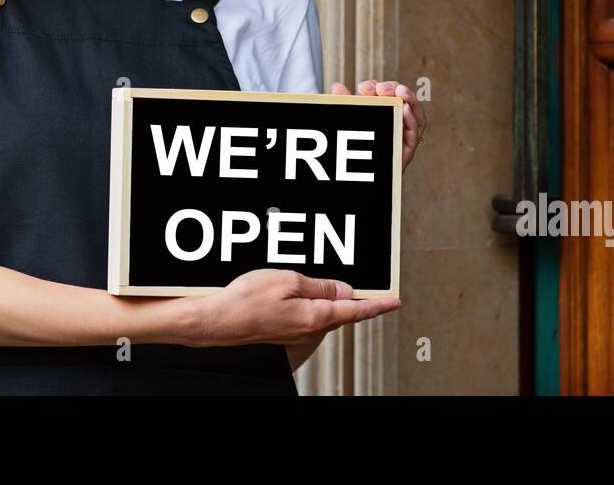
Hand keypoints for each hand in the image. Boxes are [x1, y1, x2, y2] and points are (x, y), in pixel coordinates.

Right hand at [186, 269, 399, 347]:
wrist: (218, 321)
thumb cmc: (246, 299)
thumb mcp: (289, 281)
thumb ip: (320, 286)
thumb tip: (346, 291)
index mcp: (315, 316)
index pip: (356, 310)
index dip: (378, 305)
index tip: (395, 301)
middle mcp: (309, 329)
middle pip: (343, 314)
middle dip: (359, 302)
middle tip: (375, 292)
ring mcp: (296, 333)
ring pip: (327, 316)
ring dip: (338, 304)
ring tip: (343, 291)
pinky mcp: (284, 332)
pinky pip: (311, 318)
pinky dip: (319, 307)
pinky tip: (313, 298)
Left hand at [330, 78, 427, 172]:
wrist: (357, 180)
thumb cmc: (354, 150)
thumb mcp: (349, 124)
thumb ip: (346, 106)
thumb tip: (337, 87)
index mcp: (381, 112)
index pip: (382, 93)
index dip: (376, 87)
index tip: (363, 88)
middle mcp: (394, 121)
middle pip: (401, 99)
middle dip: (393, 89)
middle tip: (381, 88)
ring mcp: (402, 134)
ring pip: (414, 112)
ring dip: (410, 99)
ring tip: (401, 92)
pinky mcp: (406, 149)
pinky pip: (414, 133)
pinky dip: (413, 119)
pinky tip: (406, 109)